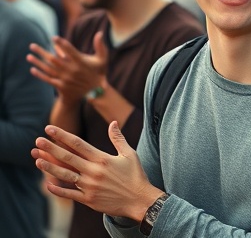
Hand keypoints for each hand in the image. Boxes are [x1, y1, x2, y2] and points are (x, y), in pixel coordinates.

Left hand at [29, 32, 107, 102]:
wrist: (95, 92)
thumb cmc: (99, 72)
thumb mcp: (102, 59)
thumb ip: (100, 46)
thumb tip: (100, 32)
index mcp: (81, 62)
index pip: (70, 51)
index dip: (61, 44)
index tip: (53, 38)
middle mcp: (72, 70)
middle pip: (54, 59)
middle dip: (42, 52)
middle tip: (32, 45)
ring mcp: (66, 79)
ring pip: (49, 69)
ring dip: (38, 62)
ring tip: (29, 56)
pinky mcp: (62, 86)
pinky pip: (49, 79)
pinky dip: (40, 75)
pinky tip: (32, 69)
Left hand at [32, 122, 163, 221]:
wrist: (140, 200)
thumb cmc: (135, 176)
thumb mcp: (129, 154)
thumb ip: (118, 138)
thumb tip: (113, 122)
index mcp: (102, 159)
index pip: (78, 144)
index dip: (62, 135)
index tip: (50, 128)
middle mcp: (93, 171)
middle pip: (68, 157)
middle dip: (51, 148)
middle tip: (38, 140)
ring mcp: (89, 186)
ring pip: (65, 175)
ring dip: (49, 167)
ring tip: (37, 160)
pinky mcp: (88, 200)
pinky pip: (69, 194)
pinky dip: (57, 189)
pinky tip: (47, 184)